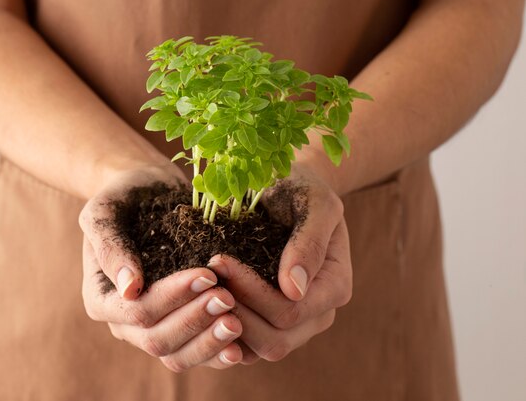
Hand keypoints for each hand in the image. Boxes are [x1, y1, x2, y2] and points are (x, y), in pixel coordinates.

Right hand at [79, 164, 243, 370]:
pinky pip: (195, 353)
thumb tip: (129, 290)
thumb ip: (111, 247)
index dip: (174, 297)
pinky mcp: (177, 327)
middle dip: (195, 321)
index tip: (208, 274)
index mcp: (102, 299)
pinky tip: (241, 344)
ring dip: (209, 341)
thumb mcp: (107, 211)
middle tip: (229, 298)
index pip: (138, 312)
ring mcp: (152, 329)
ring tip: (238, 321)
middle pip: (158, 340)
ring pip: (177, 356)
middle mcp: (124, 323)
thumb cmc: (125, 197)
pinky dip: (217, 352)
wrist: (148, 193)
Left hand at [208, 165, 351, 363]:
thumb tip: (294, 289)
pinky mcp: (271, 323)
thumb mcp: (314, 202)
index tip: (219, 259)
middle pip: (276, 340)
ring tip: (202, 289)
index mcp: (334, 287)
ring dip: (226, 325)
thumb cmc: (301, 188)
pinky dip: (223, 334)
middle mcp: (318, 313)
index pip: (290, 310)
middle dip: (235, 311)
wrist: (288, 187)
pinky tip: (203, 304)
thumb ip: (310, 241)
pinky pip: (247, 347)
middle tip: (205, 278)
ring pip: (260, 350)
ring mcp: (296, 324)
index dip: (251, 292)